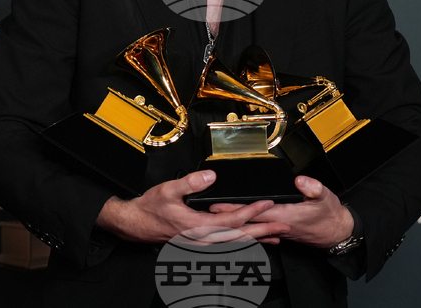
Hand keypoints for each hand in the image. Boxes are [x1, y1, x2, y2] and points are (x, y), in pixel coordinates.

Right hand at [95, 170, 290, 244]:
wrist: (135, 224)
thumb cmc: (150, 208)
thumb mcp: (168, 190)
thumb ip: (190, 182)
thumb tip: (210, 176)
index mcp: (198, 225)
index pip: (233, 219)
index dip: (253, 211)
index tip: (268, 203)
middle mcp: (203, 238)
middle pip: (240, 235)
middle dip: (264, 231)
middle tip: (284, 227)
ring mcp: (202, 242)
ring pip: (235, 242)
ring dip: (257, 239)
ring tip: (275, 236)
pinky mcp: (200, 242)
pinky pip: (227, 243)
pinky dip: (243, 241)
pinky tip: (251, 239)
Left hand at [209, 176, 353, 247]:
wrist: (338, 233)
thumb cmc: (331, 216)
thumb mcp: (326, 197)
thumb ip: (313, 188)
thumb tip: (300, 180)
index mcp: (285, 216)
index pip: (253, 213)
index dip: (234, 209)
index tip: (216, 204)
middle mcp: (278, 225)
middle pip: (245, 221)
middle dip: (224, 216)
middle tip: (205, 209)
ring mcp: (278, 230)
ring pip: (250, 226)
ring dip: (232, 221)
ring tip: (214, 216)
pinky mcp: (280, 230)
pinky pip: (259, 229)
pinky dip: (246, 226)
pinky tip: (238, 225)